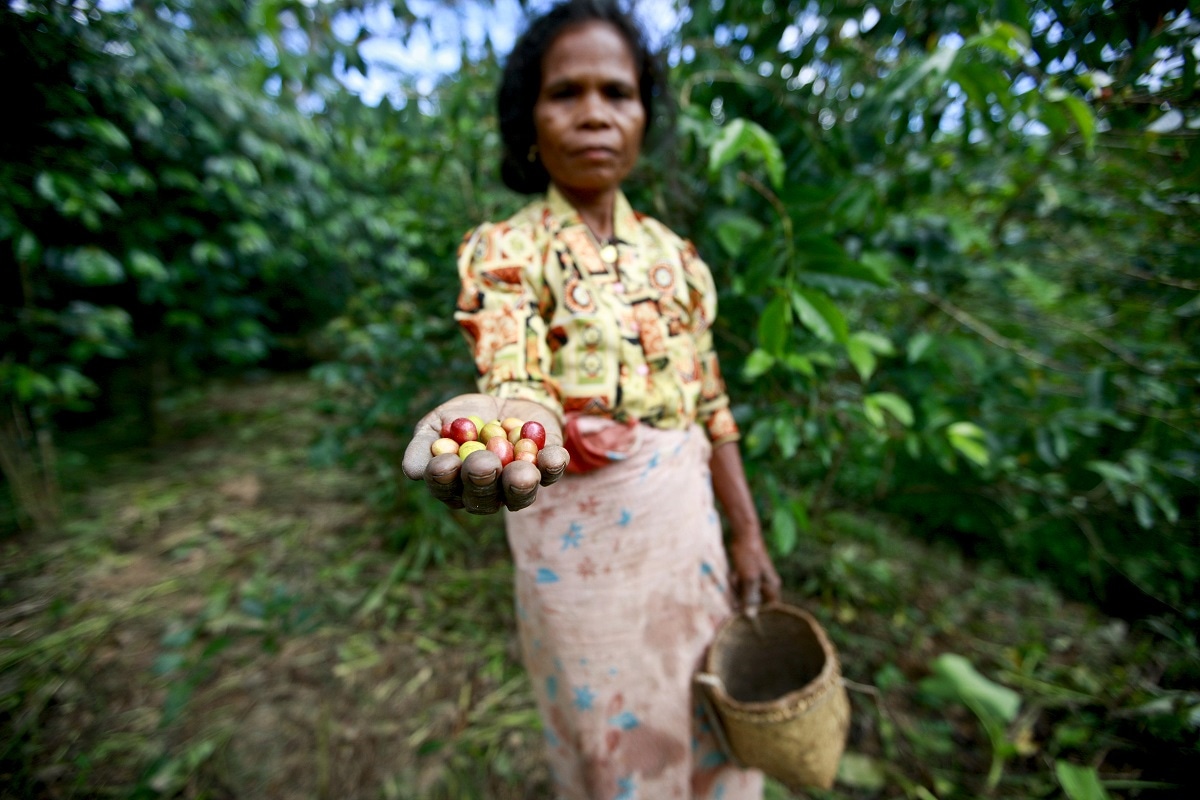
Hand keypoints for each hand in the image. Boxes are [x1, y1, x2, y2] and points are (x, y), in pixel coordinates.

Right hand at [401, 393, 568, 513]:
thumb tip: (412, 471)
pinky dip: (552, 465)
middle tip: (483, 462)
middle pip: (483, 497)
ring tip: (521, 471)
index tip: (445, 462)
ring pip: (519, 495)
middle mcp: (487, 494)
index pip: (445, 488)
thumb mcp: (438, 423)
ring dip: (520, 484)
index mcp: (455, 485)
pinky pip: (551, 474)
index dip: (444, 478)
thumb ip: (423, 444)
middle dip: (483, 479)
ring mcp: (518, 486)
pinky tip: (553, 456)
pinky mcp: (546, 471)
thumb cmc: (464, 417)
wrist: (505, 398)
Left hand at [728, 529, 781, 613]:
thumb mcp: (749, 578)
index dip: (759, 614)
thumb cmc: (749, 556)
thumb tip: (750, 616)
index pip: (770, 608)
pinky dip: (735, 582)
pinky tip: (733, 574)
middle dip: (744, 600)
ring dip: (737, 590)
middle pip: (755, 602)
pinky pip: (740, 585)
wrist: (743, 534)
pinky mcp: (747, 573)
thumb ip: (750, 598)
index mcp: (772, 586)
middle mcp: (766, 584)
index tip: (746, 616)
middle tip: (737, 592)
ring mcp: (756, 578)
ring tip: (735, 578)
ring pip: (745, 593)